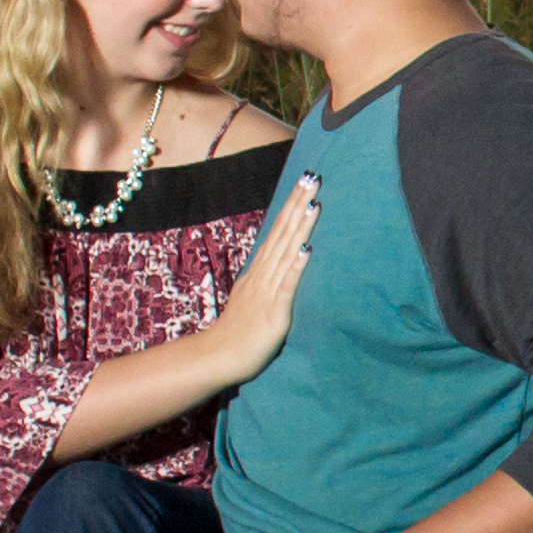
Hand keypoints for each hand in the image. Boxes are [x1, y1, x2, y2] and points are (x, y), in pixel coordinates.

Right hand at [212, 174, 322, 378]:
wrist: (218, 356)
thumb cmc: (239, 331)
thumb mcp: (253, 296)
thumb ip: (266, 279)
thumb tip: (280, 263)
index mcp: (260, 270)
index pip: (278, 231)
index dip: (292, 207)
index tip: (305, 183)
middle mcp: (263, 273)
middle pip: (283, 232)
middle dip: (298, 204)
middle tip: (313, 177)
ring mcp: (268, 289)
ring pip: (287, 251)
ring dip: (301, 227)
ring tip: (314, 202)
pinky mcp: (275, 310)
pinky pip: (288, 284)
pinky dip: (297, 266)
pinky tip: (308, 248)